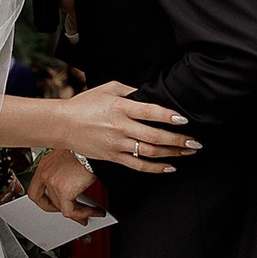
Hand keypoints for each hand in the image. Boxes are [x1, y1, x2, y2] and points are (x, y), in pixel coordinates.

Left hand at [30, 148, 102, 221]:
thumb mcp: (72, 156)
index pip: (35, 191)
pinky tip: (95, 211)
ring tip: (92, 212)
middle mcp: (46, 173)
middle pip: (51, 201)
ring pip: (62, 208)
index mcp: (45, 164)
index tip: (55, 206)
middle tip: (77, 212)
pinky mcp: (63, 190)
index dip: (44, 202)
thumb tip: (76, 183)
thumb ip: (68, 171)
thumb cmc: (86, 145)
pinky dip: (84, 213)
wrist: (94, 142)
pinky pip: (71, 211)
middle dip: (65, 209)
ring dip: (79, 212)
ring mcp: (53, 182)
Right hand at [60, 83, 194, 177]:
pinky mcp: (113, 157)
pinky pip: (138, 166)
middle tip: (195, 142)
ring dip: (172, 153)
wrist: (62, 124)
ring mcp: (117, 144)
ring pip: (150, 152)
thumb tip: (150, 94)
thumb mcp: (107, 89)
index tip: (184, 120)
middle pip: (155, 136)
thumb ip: (130, 91)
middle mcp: (120, 127)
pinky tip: (169, 167)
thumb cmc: (84, 104)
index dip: (169, 116)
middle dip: (178, 140)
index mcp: (120, 108)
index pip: (150, 112)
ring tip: (187, 152)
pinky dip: (155, 168)